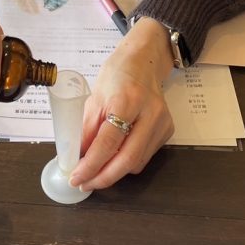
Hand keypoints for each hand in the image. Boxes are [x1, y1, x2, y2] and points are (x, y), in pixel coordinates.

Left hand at [68, 18, 174, 190]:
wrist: (144, 60)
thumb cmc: (117, 74)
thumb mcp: (95, 97)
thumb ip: (87, 129)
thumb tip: (78, 158)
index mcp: (127, 101)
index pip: (108, 143)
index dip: (91, 165)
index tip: (76, 177)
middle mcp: (150, 113)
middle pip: (127, 159)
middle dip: (104, 177)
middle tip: (86, 183)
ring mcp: (162, 122)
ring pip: (137, 162)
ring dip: (115, 171)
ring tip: (97, 169)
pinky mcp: (168, 130)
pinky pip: (145, 156)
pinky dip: (128, 161)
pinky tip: (116, 155)